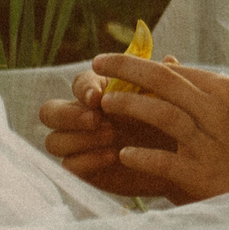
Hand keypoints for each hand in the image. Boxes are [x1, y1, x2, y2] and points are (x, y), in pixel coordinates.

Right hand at [41, 72, 180, 198]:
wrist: (179, 160)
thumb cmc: (171, 122)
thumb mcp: (170, 101)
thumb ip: (165, 83)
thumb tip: (169, 60)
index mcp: (99, 92)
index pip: (79, 84)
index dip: (84, 89)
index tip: (98, 97)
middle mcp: (82, 117)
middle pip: (49, 112)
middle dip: (68, 115)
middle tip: (95, 119)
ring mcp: (79, 144)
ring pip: (54, 141)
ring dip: (79, 138)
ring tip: (111, 137)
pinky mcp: (83, 169)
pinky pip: (68, 166)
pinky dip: (87, 160)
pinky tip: (112, 156)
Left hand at [75, 53, 228, 202]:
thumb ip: (204, 92)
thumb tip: (167, 64)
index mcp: (228, 93)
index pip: (177, 71)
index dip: (140, 65)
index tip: (113, 63)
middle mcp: (220, 112)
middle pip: (165, 81)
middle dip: (126, 69)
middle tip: (96, 64)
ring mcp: (212, 144)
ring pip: (163, 114)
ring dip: (130, 106)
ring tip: (105, 105)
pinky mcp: (205, 176)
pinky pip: (165, 161)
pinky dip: (142, 156)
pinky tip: (124, 155)